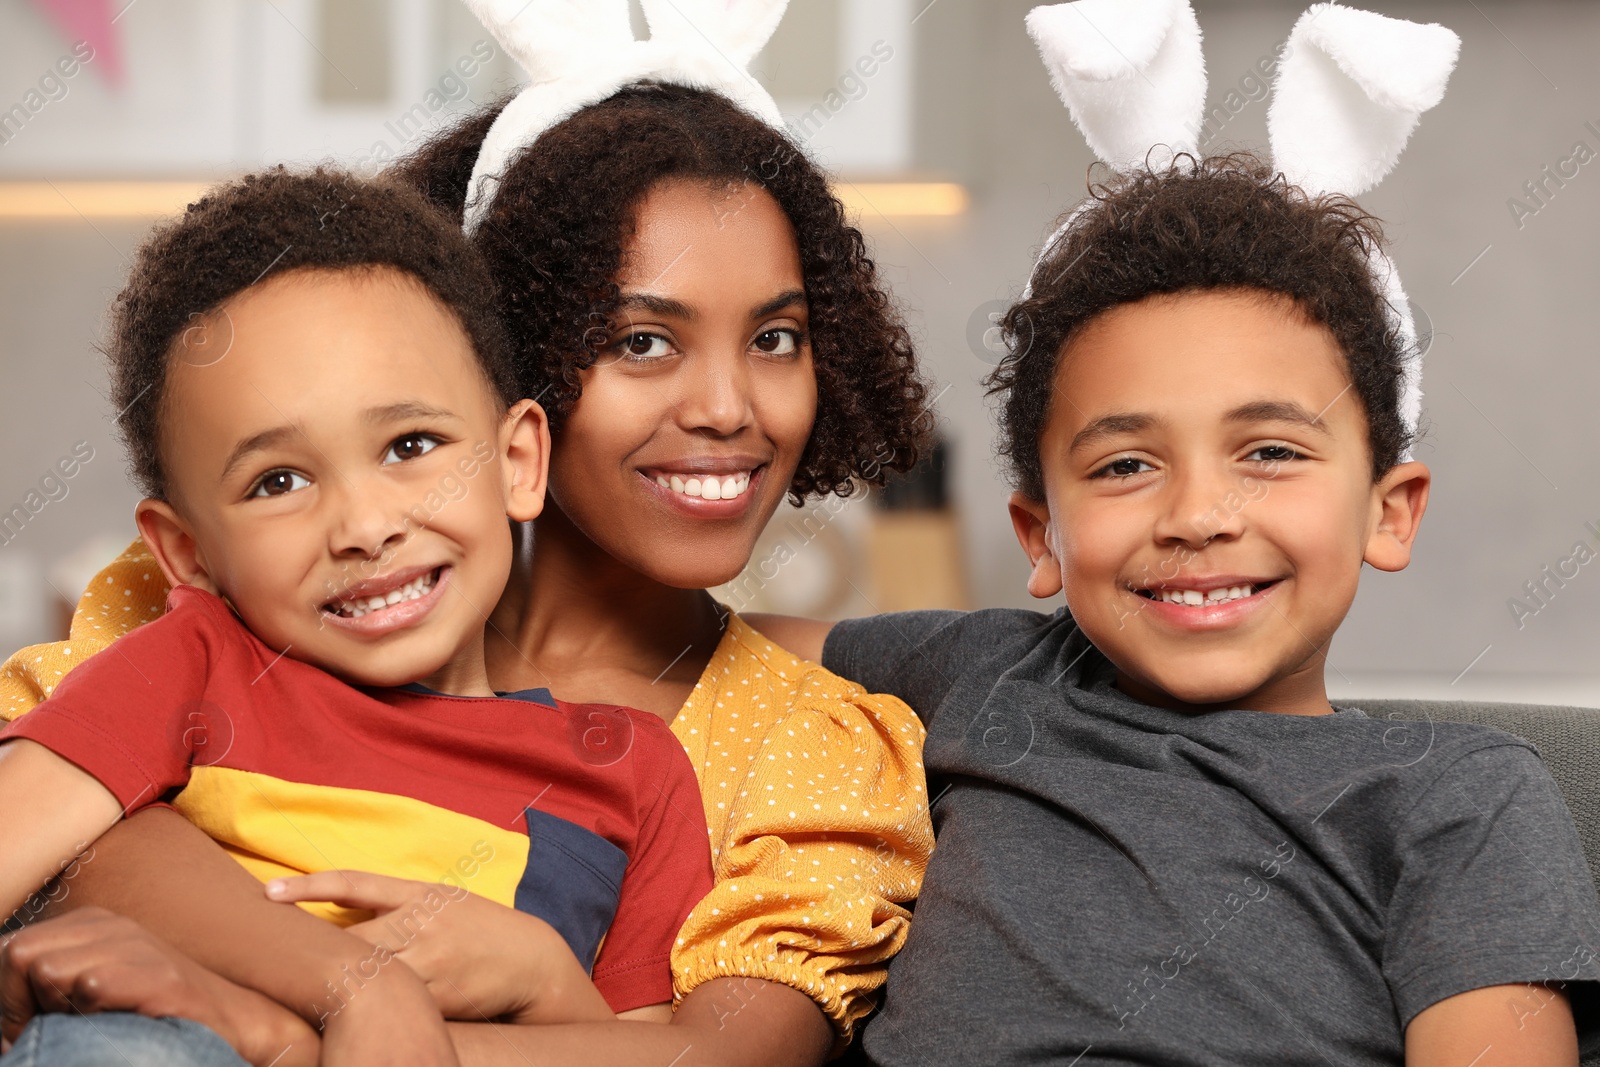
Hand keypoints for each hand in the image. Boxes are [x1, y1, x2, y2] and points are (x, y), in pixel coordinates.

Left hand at [0, 907, 317, 1066]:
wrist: (227, 1019)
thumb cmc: (148, 1011)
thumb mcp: (90, 985)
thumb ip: (47, 979)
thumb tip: (4, 997)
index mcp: (91, 922)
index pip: (14, 945)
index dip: (9, 992)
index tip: (31, 1021)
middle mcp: (111, 924)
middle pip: (21, 954)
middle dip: (20, 1002)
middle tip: (52, 1027)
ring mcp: (137, 946)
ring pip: (48, 970)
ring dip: (56, 1009)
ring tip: (87, 1022)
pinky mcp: (157, 975)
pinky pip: (91, 985)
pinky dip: (89, 1013)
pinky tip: (112, 1020)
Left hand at [268, 871, 611, 1023]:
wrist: (531, 961)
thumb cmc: (478, 928)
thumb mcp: (440, 898)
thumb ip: (392, 902)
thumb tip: (332, 908)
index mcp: (419, 894)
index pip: (355, 884)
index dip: (309, 886)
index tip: (267, 892)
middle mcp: (421, 925)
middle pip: (350, 938)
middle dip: (312, 950)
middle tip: (264, 956)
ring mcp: (428, 964)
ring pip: (366, 974)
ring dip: (331, 986)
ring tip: (288, 993)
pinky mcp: (437, 1000)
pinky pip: (392, 1004)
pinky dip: (364, 1011)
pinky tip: (339, 1021)